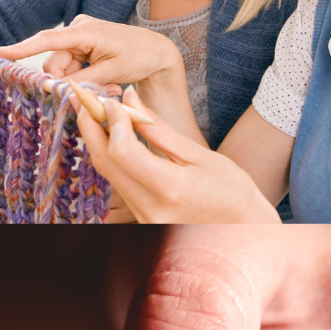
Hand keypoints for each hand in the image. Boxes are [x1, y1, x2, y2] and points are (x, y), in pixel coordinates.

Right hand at [0, 17, 192, 130]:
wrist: (156, 51)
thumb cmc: (138, 57)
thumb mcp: (112, 71)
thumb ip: (84, 80)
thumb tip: (58, 88)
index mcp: (85, 31)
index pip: (48, 40)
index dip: (23, 48)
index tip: (1, 53)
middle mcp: (77, 30)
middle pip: (54, 64)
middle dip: (68, 81)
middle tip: (98, 90)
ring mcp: (78, 37)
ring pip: (62, 69)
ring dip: (78, 82)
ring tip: (108, 85)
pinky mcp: (81, 46)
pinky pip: (71, 67)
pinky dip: (83, 77)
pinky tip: (104, 80)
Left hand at [75, 88, 279, 222]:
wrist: (244, 231)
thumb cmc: (232, 192)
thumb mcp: (200, 155)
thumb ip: (159, 128)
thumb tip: (129, 98)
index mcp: (171, 190)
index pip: (123, 151)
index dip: (112, 122)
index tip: (111, 100)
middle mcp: (151, 210)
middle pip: (105, 163)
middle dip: (91, 127)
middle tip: (86, 100)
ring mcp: (144, 219)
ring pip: (108, 174)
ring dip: (99, 141)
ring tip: (100, 114)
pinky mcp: (141, 221)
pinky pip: (119, 185)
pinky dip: (113, 159)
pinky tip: (115, 139)